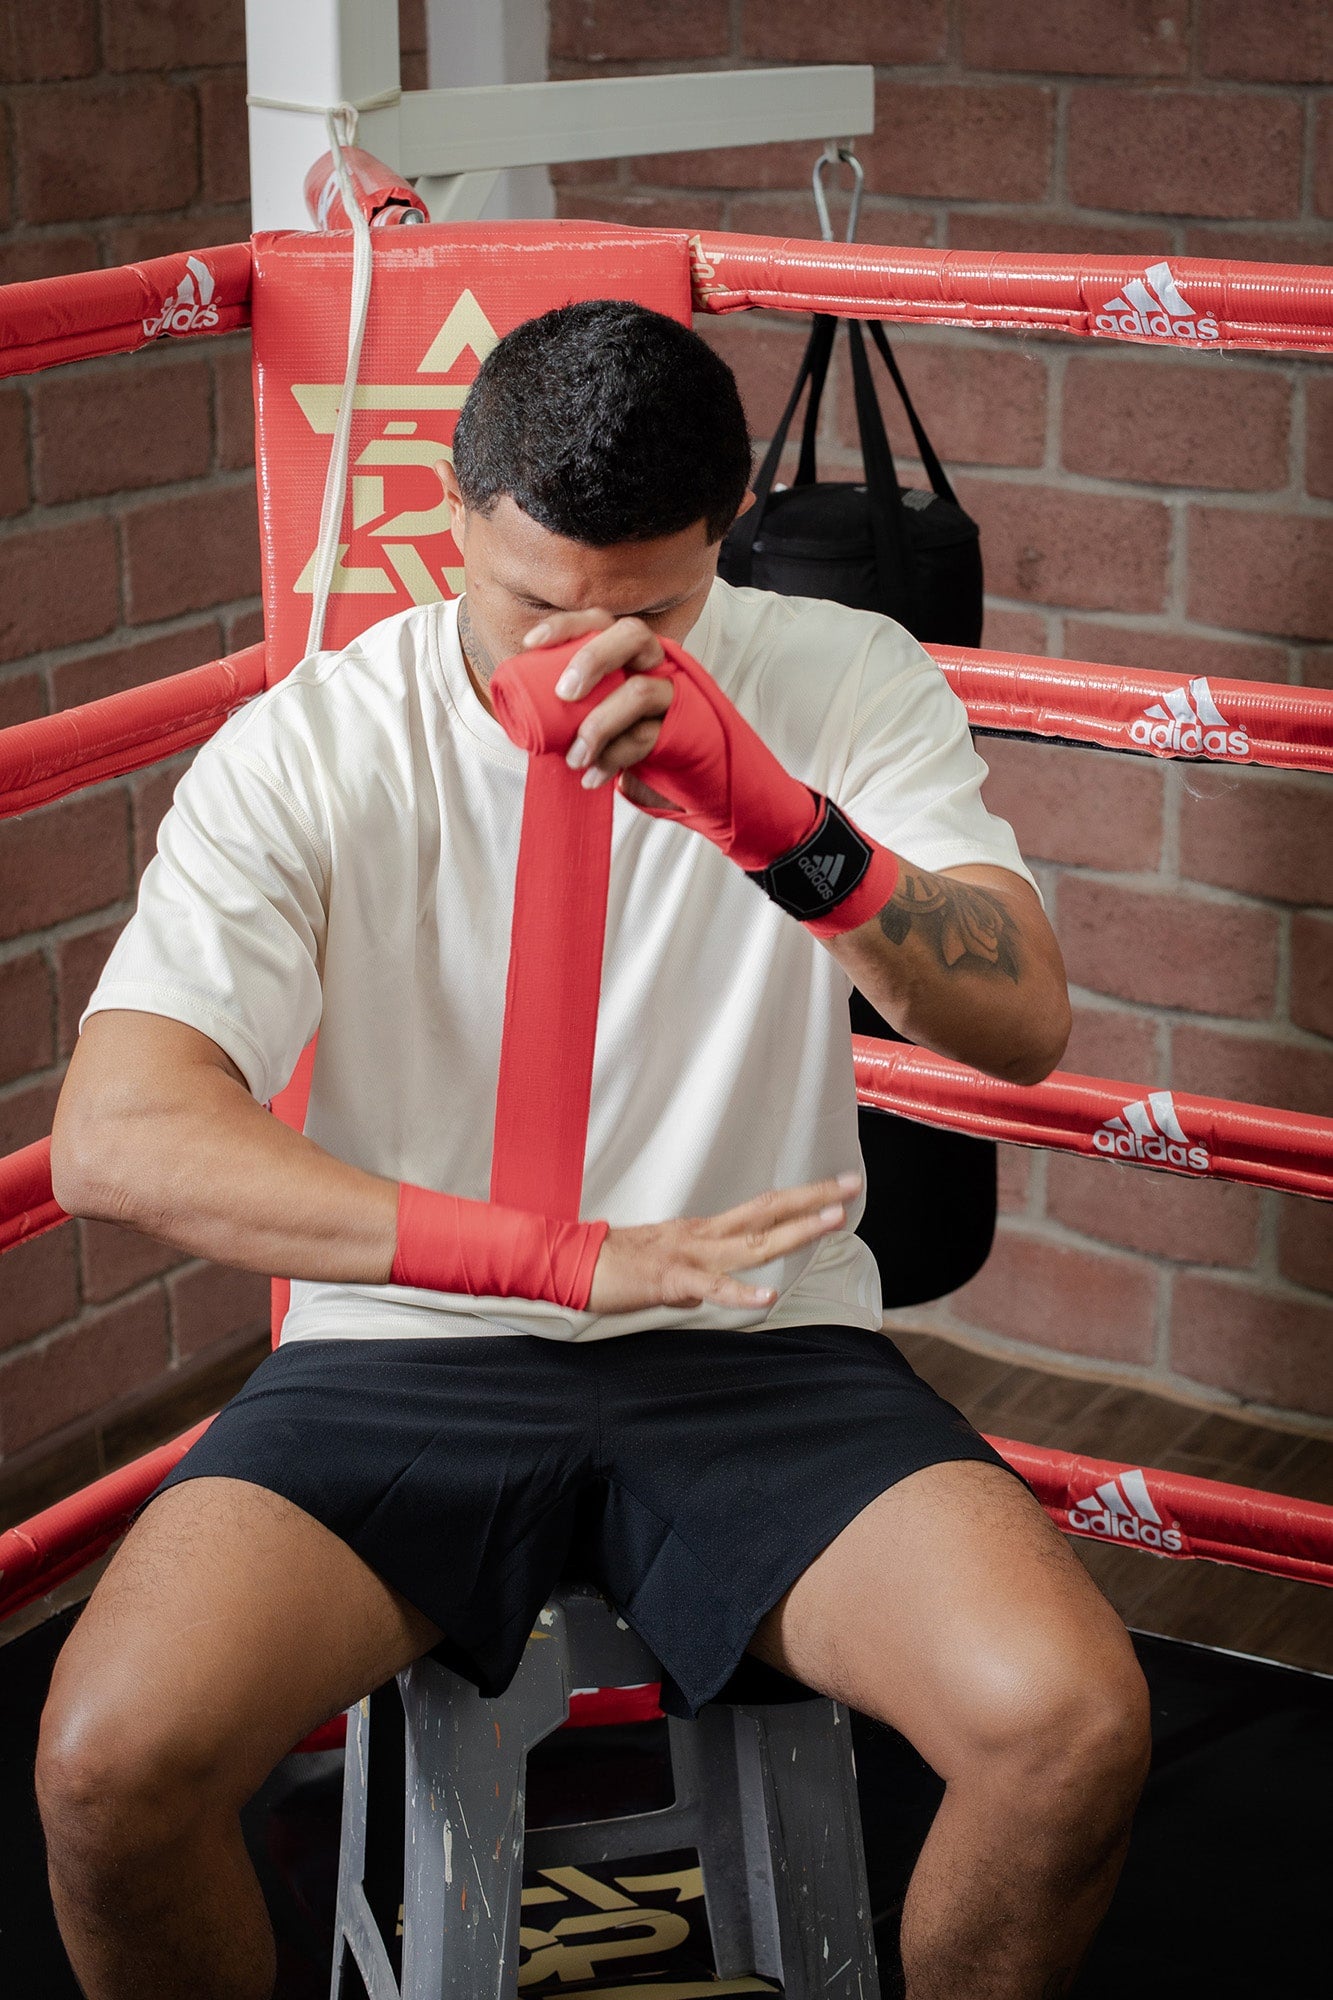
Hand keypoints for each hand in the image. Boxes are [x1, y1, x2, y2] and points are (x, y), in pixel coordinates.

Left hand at [522, 609, 676, 808]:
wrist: (673, 760)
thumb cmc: (618, 727)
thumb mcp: (590, 706)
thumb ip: (561, 698)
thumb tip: (508, 702)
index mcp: (622, 647)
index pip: (597, 620)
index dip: (565, 626)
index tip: (531, 644)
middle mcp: (649, 659)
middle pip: (632, 635)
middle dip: (594, 659)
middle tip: (564, 694)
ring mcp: (668, 690)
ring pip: (641, 692)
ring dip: (600, 726)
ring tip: (574, 758)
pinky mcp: (679, 725)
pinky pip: (646, 738)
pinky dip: (614, 759)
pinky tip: (593, 776)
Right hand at [584, 1170, 862, 1315]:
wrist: (569, 1264)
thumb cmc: (611, 1267)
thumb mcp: (661, 1272)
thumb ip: (690, 1281)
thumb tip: (707, 1295)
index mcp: (702, 1231)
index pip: (760, 1209)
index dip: (800, 1200)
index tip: (836, 1189)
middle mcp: (702, 1235)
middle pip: (767, 1212)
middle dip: (813, 1200)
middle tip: (853, 1185)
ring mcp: (688, 1254)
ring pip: (752, 1242)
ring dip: (795, 1231)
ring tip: (833, 1220)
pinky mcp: (669, 1279)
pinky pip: (711, 1287)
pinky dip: (741, 1292)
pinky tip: (768, 1297)